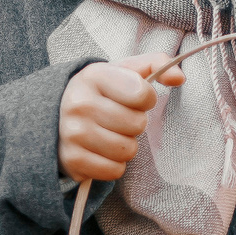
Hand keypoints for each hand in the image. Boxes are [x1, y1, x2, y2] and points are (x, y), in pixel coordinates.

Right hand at [59, 55, 185, 184]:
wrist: (56, 118)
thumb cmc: (100, 93)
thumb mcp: (123, 71)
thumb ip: (156, 64)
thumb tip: (180, 78)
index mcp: (93, 76)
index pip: (142, 93)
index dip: (146, 98)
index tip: (134, 98)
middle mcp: (79, 103)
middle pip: (137, 124)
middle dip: (134, 124)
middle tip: (117, 118)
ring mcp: (73, 133)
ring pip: (127, 150)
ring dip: (125, 146)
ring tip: (109, 135)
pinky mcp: (72, 160)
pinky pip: (114, 170)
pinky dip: (113, 164)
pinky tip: (100, 152)